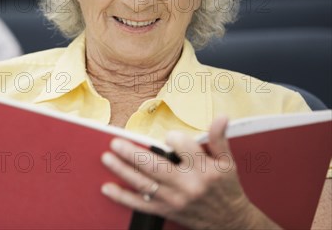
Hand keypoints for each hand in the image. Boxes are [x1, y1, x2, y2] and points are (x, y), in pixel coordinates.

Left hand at [100, 116, 280, 228]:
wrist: (230, 223)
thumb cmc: (226, 188)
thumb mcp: (227, 162)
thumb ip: (219, 139)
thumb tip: (221, 117)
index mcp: (204, 170)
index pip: (185, 149)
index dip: (175, 139)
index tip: (168, 136)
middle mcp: (187, 185)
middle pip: (156, 167)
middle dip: (133, 154)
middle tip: (115, 143)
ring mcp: (174, 200)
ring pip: (144, 184)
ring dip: (122, 170)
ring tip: (107, 157)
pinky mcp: (166, 211)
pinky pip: (140, 205)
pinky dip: (122, 197)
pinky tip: (107, 187)